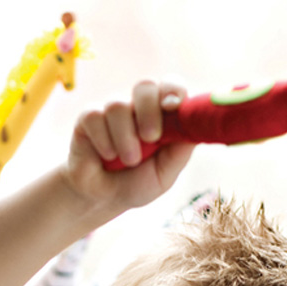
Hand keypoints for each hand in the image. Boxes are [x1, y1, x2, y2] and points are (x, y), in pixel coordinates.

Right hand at [63, 80, 194, 213]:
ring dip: (125, 138)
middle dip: (149, 111)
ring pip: (118, 105)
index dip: (173, 90)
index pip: (171, 87)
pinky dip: (104, 142)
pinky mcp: (88, 117)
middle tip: (150, 137)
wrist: (102, 199)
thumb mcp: (164, 174)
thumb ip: (180, 151)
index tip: (174, 105)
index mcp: (161, 115)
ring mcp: (112, 110)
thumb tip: (197, 127)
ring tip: (129, 160)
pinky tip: (106, 157)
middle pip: (144, 86)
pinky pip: (95, 117)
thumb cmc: (136, 184)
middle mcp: (137, 107)